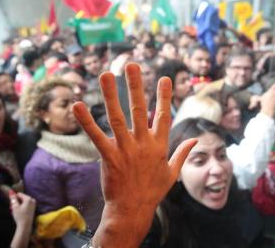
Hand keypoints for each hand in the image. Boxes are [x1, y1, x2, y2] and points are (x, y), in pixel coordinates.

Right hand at [10, 191, 35, 227]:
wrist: (26, 225)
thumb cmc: (20, 216)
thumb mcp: (15, 207)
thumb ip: (13, 199)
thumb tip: (11, 191)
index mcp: (29, 198)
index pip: (19, 194)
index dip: (14, 198)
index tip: (11, 204)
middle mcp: (32, 200)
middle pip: (22, 198)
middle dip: (16, 202)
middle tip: (12, 208)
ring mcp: (33, 204)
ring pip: (23, 202)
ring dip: (18, 205)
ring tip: (14, 211)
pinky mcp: (33, 208)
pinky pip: (26, 205)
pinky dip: (21, 207)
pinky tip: (18, 212)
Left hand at [73, 63, 196, 246]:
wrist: (133, 210)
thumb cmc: (153, 191)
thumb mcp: (173, 172)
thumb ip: (183, 153)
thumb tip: (196, 140)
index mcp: (159, 145)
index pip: (163, 115)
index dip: (164, 96)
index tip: (164, 77)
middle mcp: (143, 143)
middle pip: (139, 109)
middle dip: (136, 86)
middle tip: (132, 65)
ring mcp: (126, 149)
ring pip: (117, 117)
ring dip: (110, 95)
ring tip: (105, 75)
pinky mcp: (109, 157)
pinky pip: (97, 136)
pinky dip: (87, 122)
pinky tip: (78, 106)